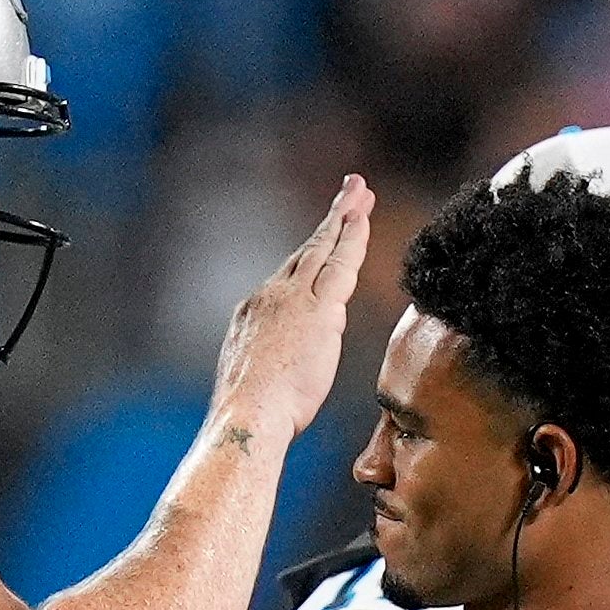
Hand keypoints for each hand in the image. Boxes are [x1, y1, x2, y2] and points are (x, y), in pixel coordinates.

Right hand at [204, 178, 376, 438]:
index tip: (322, 236)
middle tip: (350, 193)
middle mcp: (271, 296)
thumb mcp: (254, 383)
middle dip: (330, 222)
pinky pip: (341, 264)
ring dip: (344, 218)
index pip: (290, 278)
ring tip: (361, 192)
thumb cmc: (249, 417)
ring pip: (323, 248)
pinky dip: (353, 238)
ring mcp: (293, 299)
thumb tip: (280, 375)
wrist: (246, 417)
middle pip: (306, 252)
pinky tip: (364, 217)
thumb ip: (271, 366)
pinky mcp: (317, 308)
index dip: (309, 254)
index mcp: (254, 314)